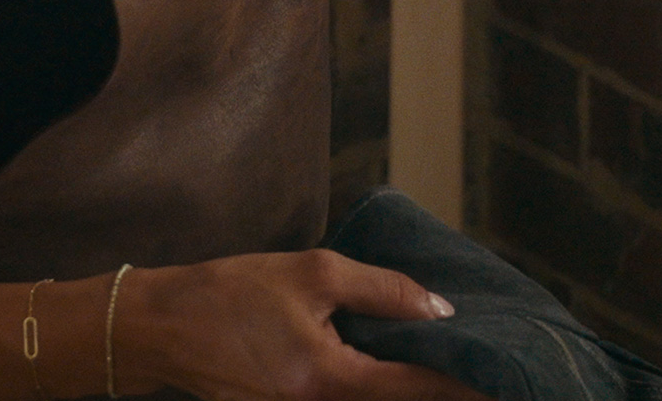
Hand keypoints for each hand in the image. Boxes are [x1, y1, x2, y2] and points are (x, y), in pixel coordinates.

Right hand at [118, 251, 487, 400]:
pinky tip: (394, 373)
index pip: (412, 389)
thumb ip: (383, 290)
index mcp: (326, 378)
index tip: (499, 382)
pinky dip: (374, 393)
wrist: (163, 327)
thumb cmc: (233, 292)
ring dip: (406, 394)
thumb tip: (439, 309)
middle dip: (437, 394)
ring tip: (449, 376)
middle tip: (484, 380)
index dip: (458, 386)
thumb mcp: (314, 272)